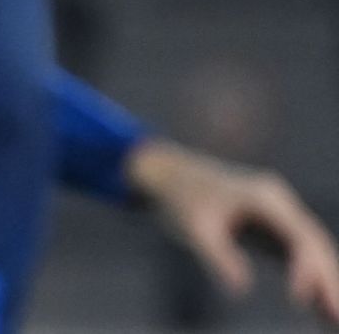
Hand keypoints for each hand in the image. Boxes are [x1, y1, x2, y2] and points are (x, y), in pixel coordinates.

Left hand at [127, 138, 338, 323]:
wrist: (172, 176)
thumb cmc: (182, 200)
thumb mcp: (194, 228)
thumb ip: (217, 255)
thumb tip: (240, 289)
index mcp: (265, 197)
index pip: (298, 234)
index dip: (306, 267)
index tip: (300, 298)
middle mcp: (280, 204)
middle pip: (315, 244)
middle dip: (328, 280)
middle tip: (336, 317)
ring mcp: (281, 215)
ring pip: (314, 250)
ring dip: (326, 282)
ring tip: (334, 320)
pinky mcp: (275, 228)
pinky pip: (300, 255)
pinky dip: (312, 279)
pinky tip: (320, 311)